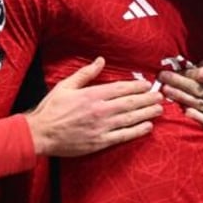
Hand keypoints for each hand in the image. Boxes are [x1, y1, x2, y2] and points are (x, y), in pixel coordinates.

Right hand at [25, 57, 162, 156]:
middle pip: (130, 103)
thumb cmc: (52, 109)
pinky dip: (137, 131)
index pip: (121, 89)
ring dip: (147, 113)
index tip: (148, 85)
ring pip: (130, 119)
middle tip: (161, 96)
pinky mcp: (100, 142)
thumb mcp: (66, 86)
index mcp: (92, 95)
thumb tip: (100, 61)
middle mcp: (100, 110)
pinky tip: (148, 127)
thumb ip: (85, 74)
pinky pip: (123, 136)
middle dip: (147, 99)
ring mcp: (101, 127)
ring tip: (159, 109)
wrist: (41, 134)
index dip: (137, 86)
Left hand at [157, 60, 202, 134]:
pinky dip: (194, 115)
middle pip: (200, 89)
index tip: (179, 69)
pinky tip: (182, 109)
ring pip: (200, 104)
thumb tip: (197, 66)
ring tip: (166, 90)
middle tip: (162, 77)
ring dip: (180, 97)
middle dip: (179, 82)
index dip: (190, 72)